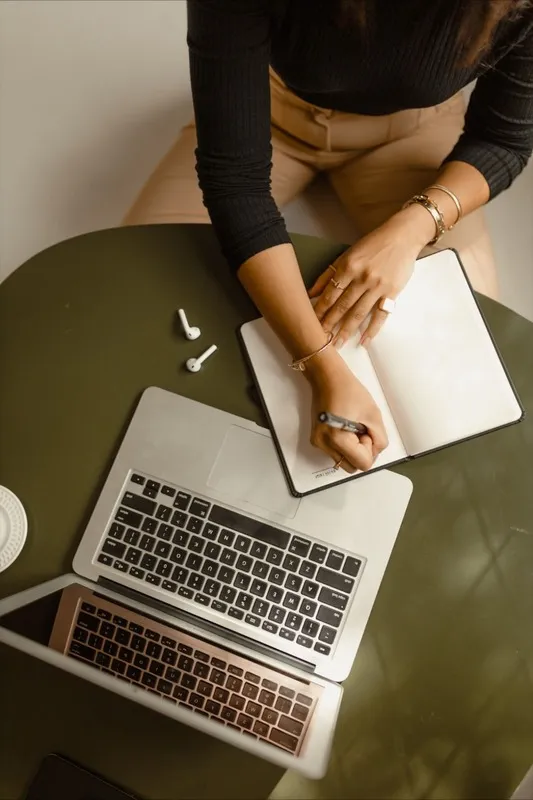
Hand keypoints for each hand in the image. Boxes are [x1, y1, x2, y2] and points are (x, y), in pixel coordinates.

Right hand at [306, 353, 387, 472]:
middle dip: (361, 453)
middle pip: (352, 467)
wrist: (327, 377)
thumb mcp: (374, 415)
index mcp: (337, 439)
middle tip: (361, 430)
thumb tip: (374, 452)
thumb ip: (380, 439)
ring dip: (353, 450)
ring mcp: (318, 443)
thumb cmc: (349, 391)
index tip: (365, 429)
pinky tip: (344, 427)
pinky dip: (345, 446)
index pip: (363, 464)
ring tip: (352, 427)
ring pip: (344, 461)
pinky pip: (336, 453)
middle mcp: (324, 445)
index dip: (370, 449)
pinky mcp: (316, 439)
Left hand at [309, 207, 430, 346]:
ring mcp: (378, 287)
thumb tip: (310, 292)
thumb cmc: (373, 245)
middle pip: (342, 306)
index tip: (311, 323)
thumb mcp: (347, 254)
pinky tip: (363, 341)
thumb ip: (329, 274)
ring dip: (347, 330)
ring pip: (359, 313)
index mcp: (348, 267)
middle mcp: (362, 278)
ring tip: (337, 344)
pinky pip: (380, 315)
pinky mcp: (392, 292)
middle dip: (330, 324)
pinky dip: (372, 330)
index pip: (330, 294)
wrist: (403, 236)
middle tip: (320, 340)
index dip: (320, 310)